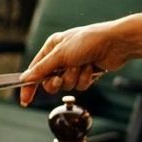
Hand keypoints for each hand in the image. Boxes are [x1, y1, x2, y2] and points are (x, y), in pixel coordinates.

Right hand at [16, 20, 133, 104]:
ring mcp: (75, 66)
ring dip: (75, 78)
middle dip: (58, 82)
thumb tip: (26, 78)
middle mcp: (62, 57)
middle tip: (61, 78)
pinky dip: (86, 79)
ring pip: (67, 85)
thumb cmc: (88, 41)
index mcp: (52, 47)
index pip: (35, 70)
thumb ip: (42, 68)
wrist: (116, 43)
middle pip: (50, 81)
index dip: (30, 85)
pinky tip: (92, 68)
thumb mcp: (60, 54)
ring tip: (83, 65)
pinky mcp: (87, 73)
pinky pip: (80, 85)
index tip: (25, 100)